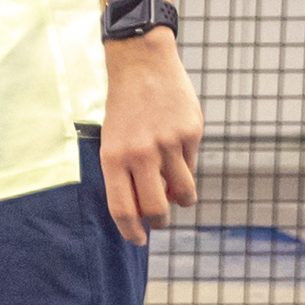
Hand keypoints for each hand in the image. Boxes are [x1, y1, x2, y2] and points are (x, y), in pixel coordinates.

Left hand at [101, 32, 201, 241]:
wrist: (142, 65)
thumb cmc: (124, 109)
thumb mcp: (112, 141)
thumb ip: (125, 174)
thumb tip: (145, 210)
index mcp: (114, 158)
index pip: (123, 209)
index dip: (131, 231)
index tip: (138, 239)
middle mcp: (141, 154)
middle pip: (156, 209)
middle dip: (159, 222)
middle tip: (159, 221)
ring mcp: (168, 144)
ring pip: (183, 192)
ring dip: (181, 200)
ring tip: (176, 196)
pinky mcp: (191, 133)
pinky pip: (192, 166)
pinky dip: (186, 169)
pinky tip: (177, 156)